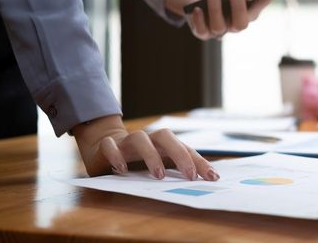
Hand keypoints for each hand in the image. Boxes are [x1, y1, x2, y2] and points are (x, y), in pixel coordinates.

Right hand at [71, 115, 218, 180]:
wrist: (104, 147)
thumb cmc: (139, 159)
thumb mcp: (160, 164)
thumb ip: (178, 171)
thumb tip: (206, 181)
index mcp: (164, 144)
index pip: (185, 148)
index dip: (200, 162)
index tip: (213, 177)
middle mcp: (148, 139)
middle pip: (166, 136)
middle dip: (180, 154)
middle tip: (190, 175)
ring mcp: (127, 141)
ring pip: (140, 138)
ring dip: (151, 155)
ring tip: (159, 175)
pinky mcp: (108, 146)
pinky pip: (110, 146)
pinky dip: (116, 155)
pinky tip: (123, 170)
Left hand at [164, 0, 288, 39]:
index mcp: (249, 12)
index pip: (263, 3)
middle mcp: (236, 24)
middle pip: (241, 23)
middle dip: (239, 6)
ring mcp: (219, 30)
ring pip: (219, 26)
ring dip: (215, 8)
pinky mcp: (202, 33)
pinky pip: (202, 30)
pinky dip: (199, 20)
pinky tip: (197, 8)